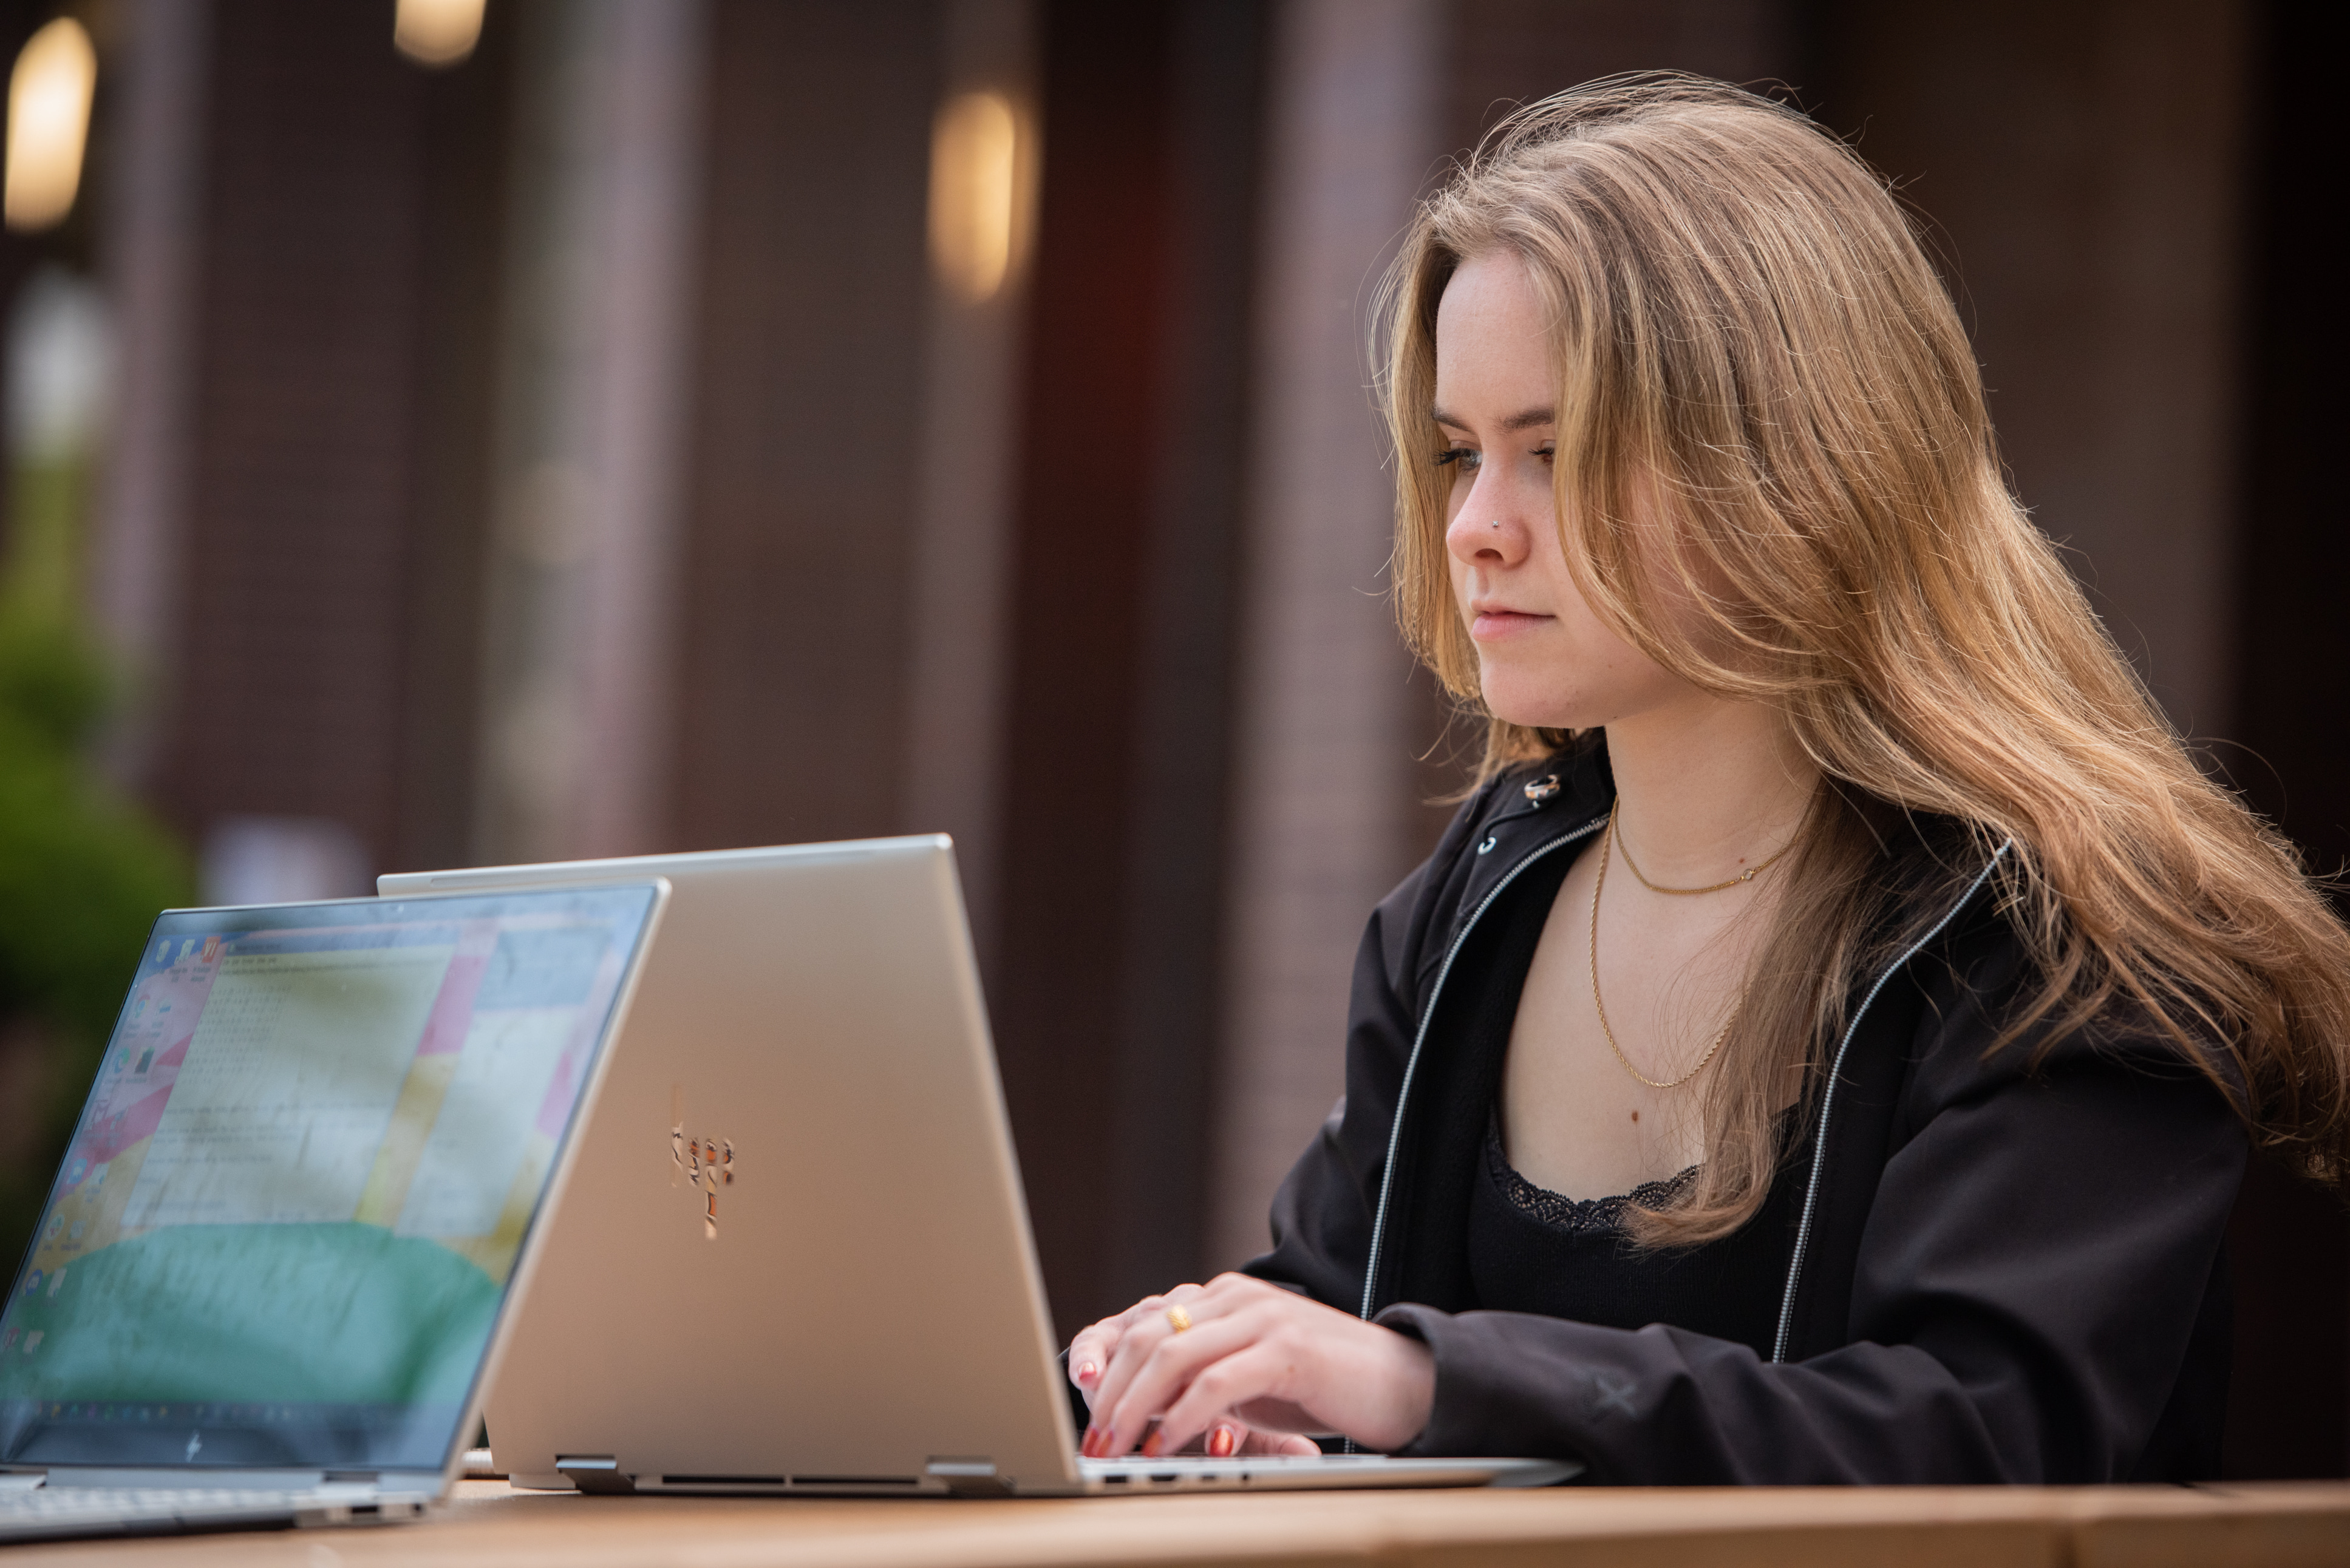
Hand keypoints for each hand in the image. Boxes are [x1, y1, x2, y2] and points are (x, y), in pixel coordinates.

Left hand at [1065, 1274, 1435, 1458]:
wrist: (1402, 1382)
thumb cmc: (1321, 1385)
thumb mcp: (1247, 1378)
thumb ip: (1198, 1381)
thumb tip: (1139, 1414)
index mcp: (1222, 1296)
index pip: (1142, 1321)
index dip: (1103, 1361)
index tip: (1084, 1408)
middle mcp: (1235, 1296)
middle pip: (1147, 1337)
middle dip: (1111, 1393)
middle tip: (1093, 1441)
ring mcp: (1261, 1316)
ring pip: (1172, 1356)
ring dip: (1135, 1408)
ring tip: (1118, 1449)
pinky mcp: (1286, 1347)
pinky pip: (1216, 1381)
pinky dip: (1182, 1418)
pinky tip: (1168, 1447)